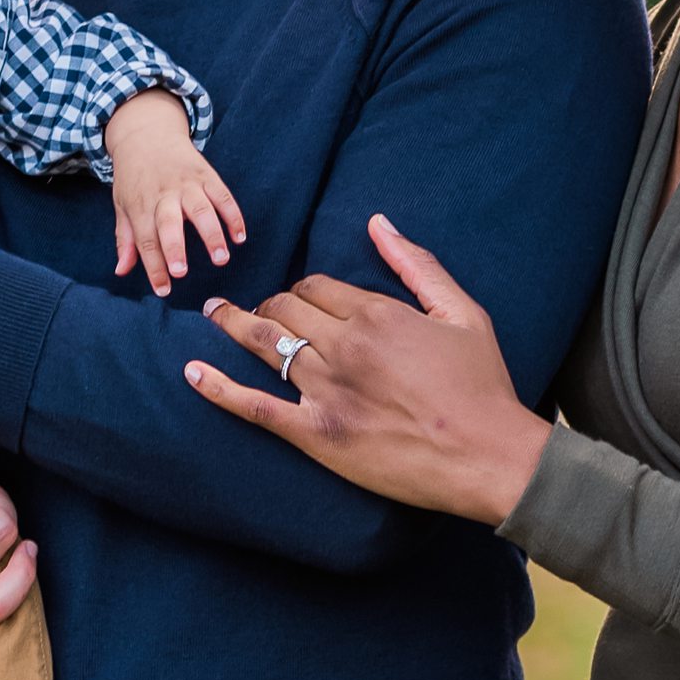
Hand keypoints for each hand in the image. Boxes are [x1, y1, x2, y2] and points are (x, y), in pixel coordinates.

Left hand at [106, 89, 244, 292]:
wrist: (146, 133)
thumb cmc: (133, 177)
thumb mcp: (122, 204)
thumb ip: (125, 239)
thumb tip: (121, 271)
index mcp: (140, 205)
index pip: (145, 240)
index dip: (153, 266)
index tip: (163, 289)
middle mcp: (163, 194)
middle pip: (168, 222)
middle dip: (175, 247)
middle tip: (181, 272)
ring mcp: (186, 183)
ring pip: (201, 209)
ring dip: (212, 234)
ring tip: (221, 258)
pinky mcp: (205, 174)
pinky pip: (222, 195)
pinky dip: (233, 215)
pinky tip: (240, 236)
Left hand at [187, 217, 552, 525]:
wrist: (488, 456)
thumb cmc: (483, 386)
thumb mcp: (462, 313)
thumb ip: (417, 266)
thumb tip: (378, 223)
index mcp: (377, 313)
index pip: (318, 285)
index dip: (305, 288)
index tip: (303, 297)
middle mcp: (345, 346)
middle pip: (285, 307)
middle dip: (268, 303)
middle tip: (257, 308)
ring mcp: (326, 390)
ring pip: (265, 344)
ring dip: (233, 325)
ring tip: (213, 314)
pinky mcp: (315, 434)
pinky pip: (254, 407)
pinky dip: (218, 389)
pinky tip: (192, 374)